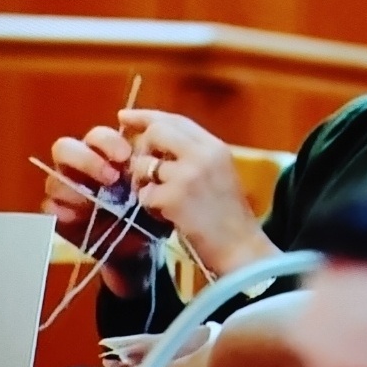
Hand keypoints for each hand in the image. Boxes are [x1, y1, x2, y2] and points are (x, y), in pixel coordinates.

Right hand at [42, 126, 155, 296]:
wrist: (142, 245)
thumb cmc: (149, 208)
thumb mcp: (157, 188)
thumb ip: (152, 169)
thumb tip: (151, 157)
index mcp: (105, 154)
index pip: (97, 136)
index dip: (108, 142)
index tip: (125, 155)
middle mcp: (81, 167)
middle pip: (65, 148)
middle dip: (86, 160)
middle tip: (111, 177)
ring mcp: (66, 190)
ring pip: (54, 178)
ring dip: (71, 187)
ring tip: (93, 201)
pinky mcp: (59, 215)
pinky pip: (49, 208)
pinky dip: (61, 211)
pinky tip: (75, 217)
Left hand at [119, 109, 277, 275]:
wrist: (241, 249)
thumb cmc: (228, 217)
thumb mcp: (219, 174)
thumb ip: (194, 155)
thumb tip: (154, 138)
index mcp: (216, 147)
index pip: (175, 120)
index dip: (147, 116)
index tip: (124, 116)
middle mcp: (204, 155)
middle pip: (156, 133)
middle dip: (141, 149)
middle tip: (141, 170)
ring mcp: (189, 175)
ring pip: (144, 164)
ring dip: (143, 183)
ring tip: (158, 200)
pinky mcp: (175, 198)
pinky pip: (144, 193)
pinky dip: (149, 206)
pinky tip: (165, 216)